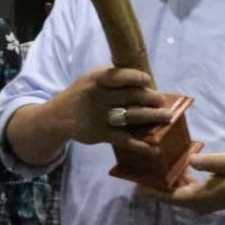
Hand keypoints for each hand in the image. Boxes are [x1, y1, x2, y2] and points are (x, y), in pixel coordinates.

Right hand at [56, 67, 172, 156]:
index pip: (121, 76)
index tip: (149, 82)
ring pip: (132, 115)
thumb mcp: (92, 79)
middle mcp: (100, 96)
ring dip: (152, 117)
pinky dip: (141, 145)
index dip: (138, 78)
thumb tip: (145, 82)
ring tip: (167, 118)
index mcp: (98, 79)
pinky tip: (154, 148)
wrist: (57, 116)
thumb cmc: (82, 94)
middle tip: (162, 102)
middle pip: (132, 96)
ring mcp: (101, 116)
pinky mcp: (101, 134)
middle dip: (151, 98)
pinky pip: (125, 139)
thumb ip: (114, 78)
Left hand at [144, 152, 224, 214]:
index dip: (152, 190)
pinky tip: (167, 167)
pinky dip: (174, 181)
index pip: (169, 196)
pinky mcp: (203, 196)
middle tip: (137, 171)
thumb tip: (190, 159)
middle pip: (168, 196)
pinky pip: (183, 190)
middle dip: (153, 185)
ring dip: (163, 183)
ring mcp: (199, 201)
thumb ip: (209, 162)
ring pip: (175, 193)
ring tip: (148, 168)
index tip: (136, 182)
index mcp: (199, 197)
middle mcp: (196, 203)